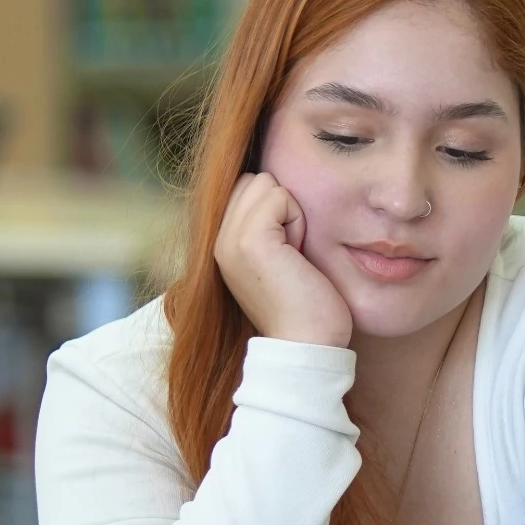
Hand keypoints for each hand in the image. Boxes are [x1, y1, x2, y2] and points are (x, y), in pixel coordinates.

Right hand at [214, 172, 351, 346]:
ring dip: (291, 213)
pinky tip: (297, 254)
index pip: (243, 188)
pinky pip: (279, 195)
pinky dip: (298, 220)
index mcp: (222, 245)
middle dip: (281, 206)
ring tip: (294, 254)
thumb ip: (265, 228)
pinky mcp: (249, 240)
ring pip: (265, 183)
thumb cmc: (306, 307)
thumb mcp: (277, 260)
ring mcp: (229, 240)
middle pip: (252, 180)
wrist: (306, 345)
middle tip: (292, 252)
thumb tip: (277, 192)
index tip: (286, 251)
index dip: (274, 209)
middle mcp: (217, 241)